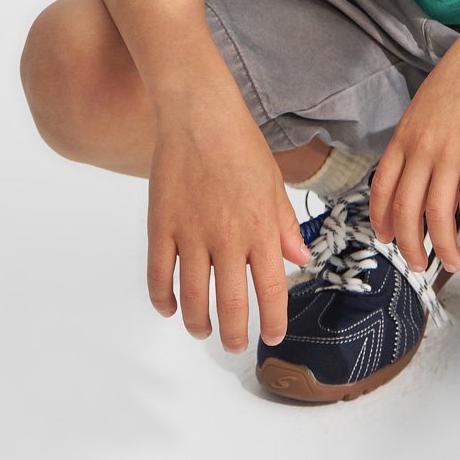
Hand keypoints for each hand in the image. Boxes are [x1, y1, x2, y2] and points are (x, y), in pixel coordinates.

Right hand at [146, 71, 311, 351]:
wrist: (200, 114)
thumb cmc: (240, 144)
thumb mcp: (273, 183)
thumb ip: (285, 225)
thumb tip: (300, 259)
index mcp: (261, 227)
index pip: (270, 290)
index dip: (272, 321)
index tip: (272, 337)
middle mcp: (228, 236)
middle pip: (231, 305)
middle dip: (235, 334)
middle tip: (235, 345)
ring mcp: (192, 233)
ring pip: (194, 299)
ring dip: (199, 324)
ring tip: (204, 331)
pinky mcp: (162, 226)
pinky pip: (160, 276)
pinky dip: (164, 300)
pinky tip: (170, 309)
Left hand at [369, 23, 459, 274]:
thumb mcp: (431, 103)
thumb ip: (424, 135)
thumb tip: (428, 165)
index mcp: (406, 134)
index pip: (382, 186)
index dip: (381, 218)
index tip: (384, 237)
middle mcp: (422, 148)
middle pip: (405, 210)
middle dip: (407, 244)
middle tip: (416, 263)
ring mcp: (449, 154)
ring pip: (436, 216)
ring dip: (442, 247)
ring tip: (450, 263)